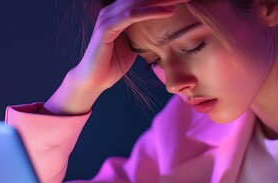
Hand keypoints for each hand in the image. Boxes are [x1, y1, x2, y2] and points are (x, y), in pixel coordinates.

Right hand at [45, 0, 189, 114]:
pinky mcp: (106, 28)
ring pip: (138, 3)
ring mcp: (108, 18)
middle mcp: (111, 11)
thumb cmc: (112, 64)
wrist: (94, 80)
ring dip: (162, 1)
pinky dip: (151, 12)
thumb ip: (142, 34)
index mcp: (118, 14)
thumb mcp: (133, 45)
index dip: (163, 0)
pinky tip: (167, 11)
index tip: (183, 0)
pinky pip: (132, 15)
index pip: (144, 1)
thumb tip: (159, 33)